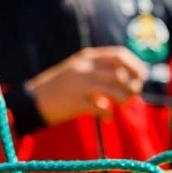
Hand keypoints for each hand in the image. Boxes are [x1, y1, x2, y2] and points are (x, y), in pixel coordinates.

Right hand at [24, 46, 146, 125]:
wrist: (31, 101)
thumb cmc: (58, 88)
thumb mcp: (76, 71)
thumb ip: (98, 71)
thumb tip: (127, 79)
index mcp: (86, 57)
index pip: (119, 54)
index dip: (135, 65)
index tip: (140, 77)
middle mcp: (85, 67)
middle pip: (121, 72)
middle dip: (133, 83)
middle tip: (133, 94)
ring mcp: (80, 84)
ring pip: (116, 90)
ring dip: (124, 100)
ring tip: (120, 106)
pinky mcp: (76, 103)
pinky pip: (102, 109)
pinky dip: (108, 114)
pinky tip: (106, 117)